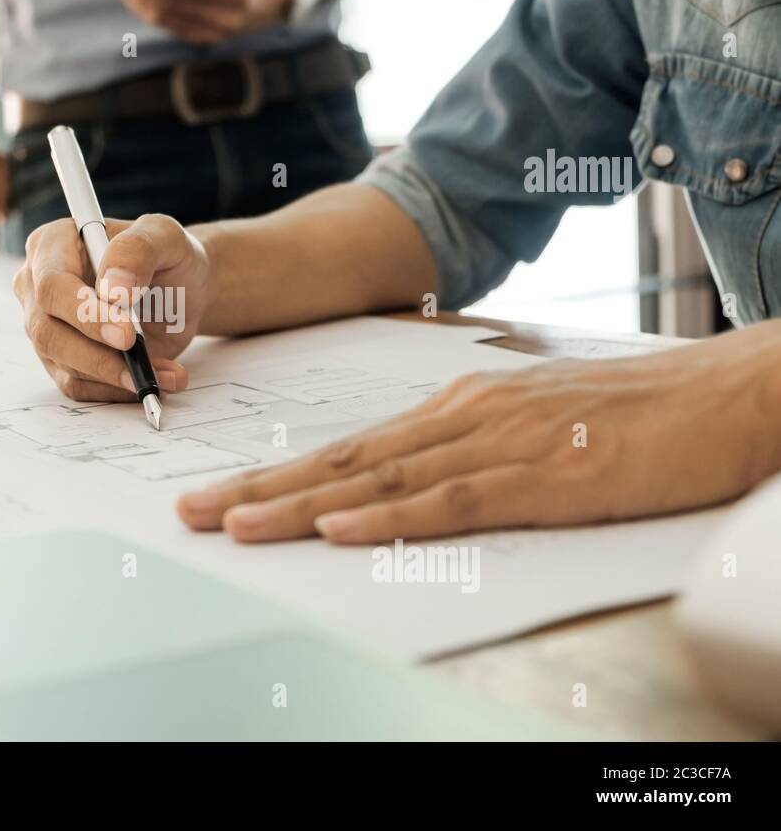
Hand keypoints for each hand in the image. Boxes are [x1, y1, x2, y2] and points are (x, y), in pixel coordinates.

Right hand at [12, 214, 209, 400]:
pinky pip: (79, 386)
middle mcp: (38, 287)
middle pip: (47, 331)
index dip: (85, 314)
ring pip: (64, 364)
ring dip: (115, 376)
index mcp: (52, 245)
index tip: (127, 334)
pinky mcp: (62, 360)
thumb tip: (112, 288)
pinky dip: (117, 390)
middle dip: (97, 354)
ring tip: (163, 373)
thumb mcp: (163, 235)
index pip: (53, 286)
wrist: (182, 289)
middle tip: (142, 365)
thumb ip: (138, 250)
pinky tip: (153, 380)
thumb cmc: (166, 255)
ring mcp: (46, 326)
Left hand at [178, 325, 780, 543]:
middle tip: (192, 511)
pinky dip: (393, 516)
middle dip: (261, 489)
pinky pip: (454, 500)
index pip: (350, 447)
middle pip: (343, 459)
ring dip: (301, 504)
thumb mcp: (535, 422)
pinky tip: (343, 529)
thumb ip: (473, 444)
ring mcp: (500, 443)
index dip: (279, 474)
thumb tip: (416, 469)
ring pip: (380, 477)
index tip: (223, 493)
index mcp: (457, 408)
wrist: (727, 391)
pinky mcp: (545, 475)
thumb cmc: (634, 411)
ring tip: (235, 523)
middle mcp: (462, 417)